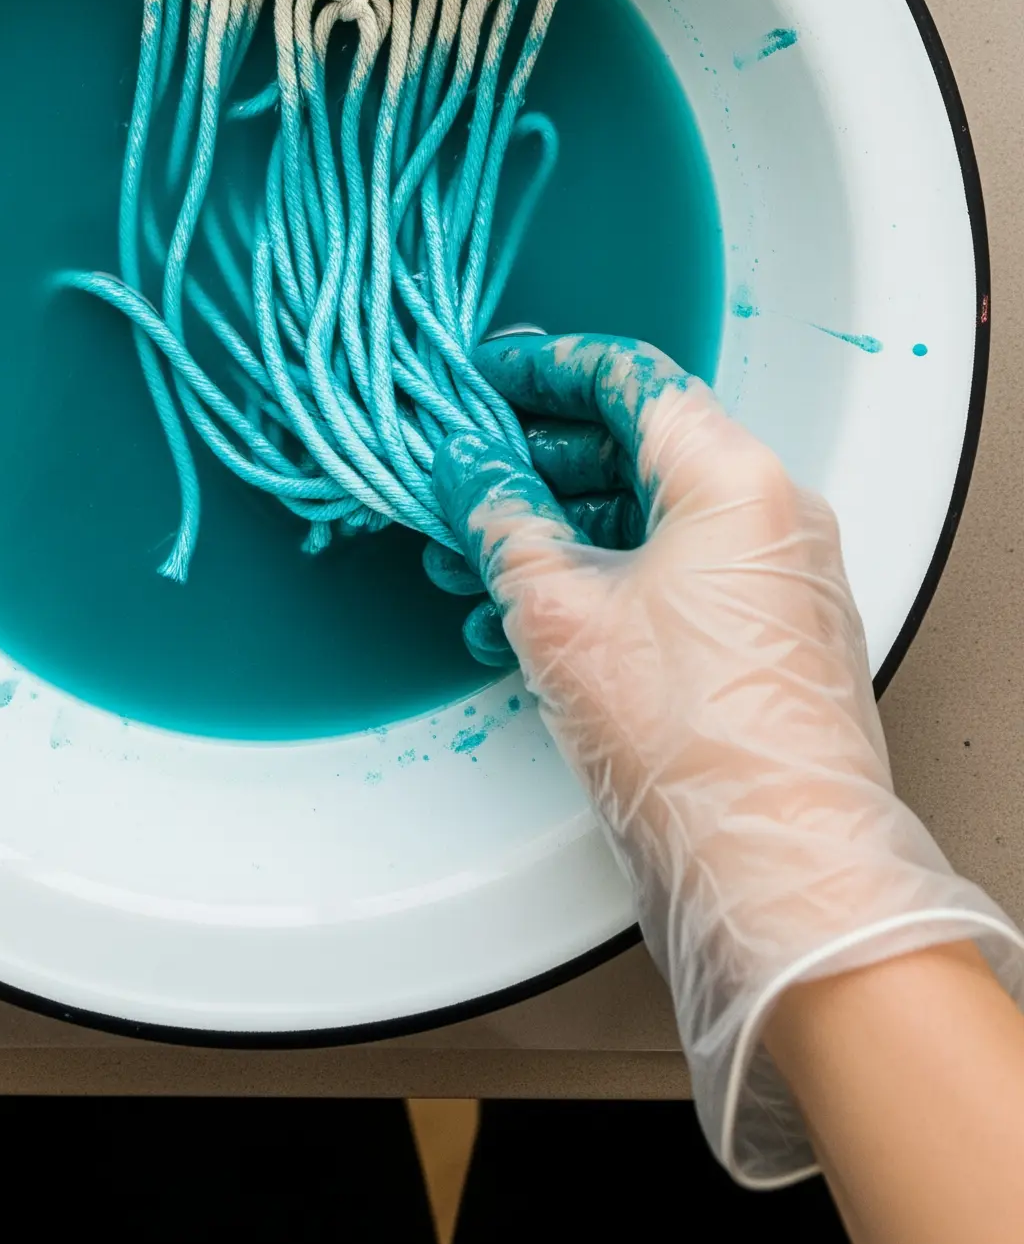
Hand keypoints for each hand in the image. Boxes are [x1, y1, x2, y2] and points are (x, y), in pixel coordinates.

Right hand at [436, 340, 1023, 1182]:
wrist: (781, 874)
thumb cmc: (696, 747)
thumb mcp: (561, 613)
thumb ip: (503, 522)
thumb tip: (468, 473)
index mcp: (735, 479)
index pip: (630, 378)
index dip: (544, 369)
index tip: (486, 375)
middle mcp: (771, 515)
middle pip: (637, 447)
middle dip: (536, 461)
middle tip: (462, 470)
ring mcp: (775, 581)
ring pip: (647, 518)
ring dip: (556, 530)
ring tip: (471, 558)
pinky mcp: (766, 641)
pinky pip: (672, 576)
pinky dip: (599, 581)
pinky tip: (521, 618)